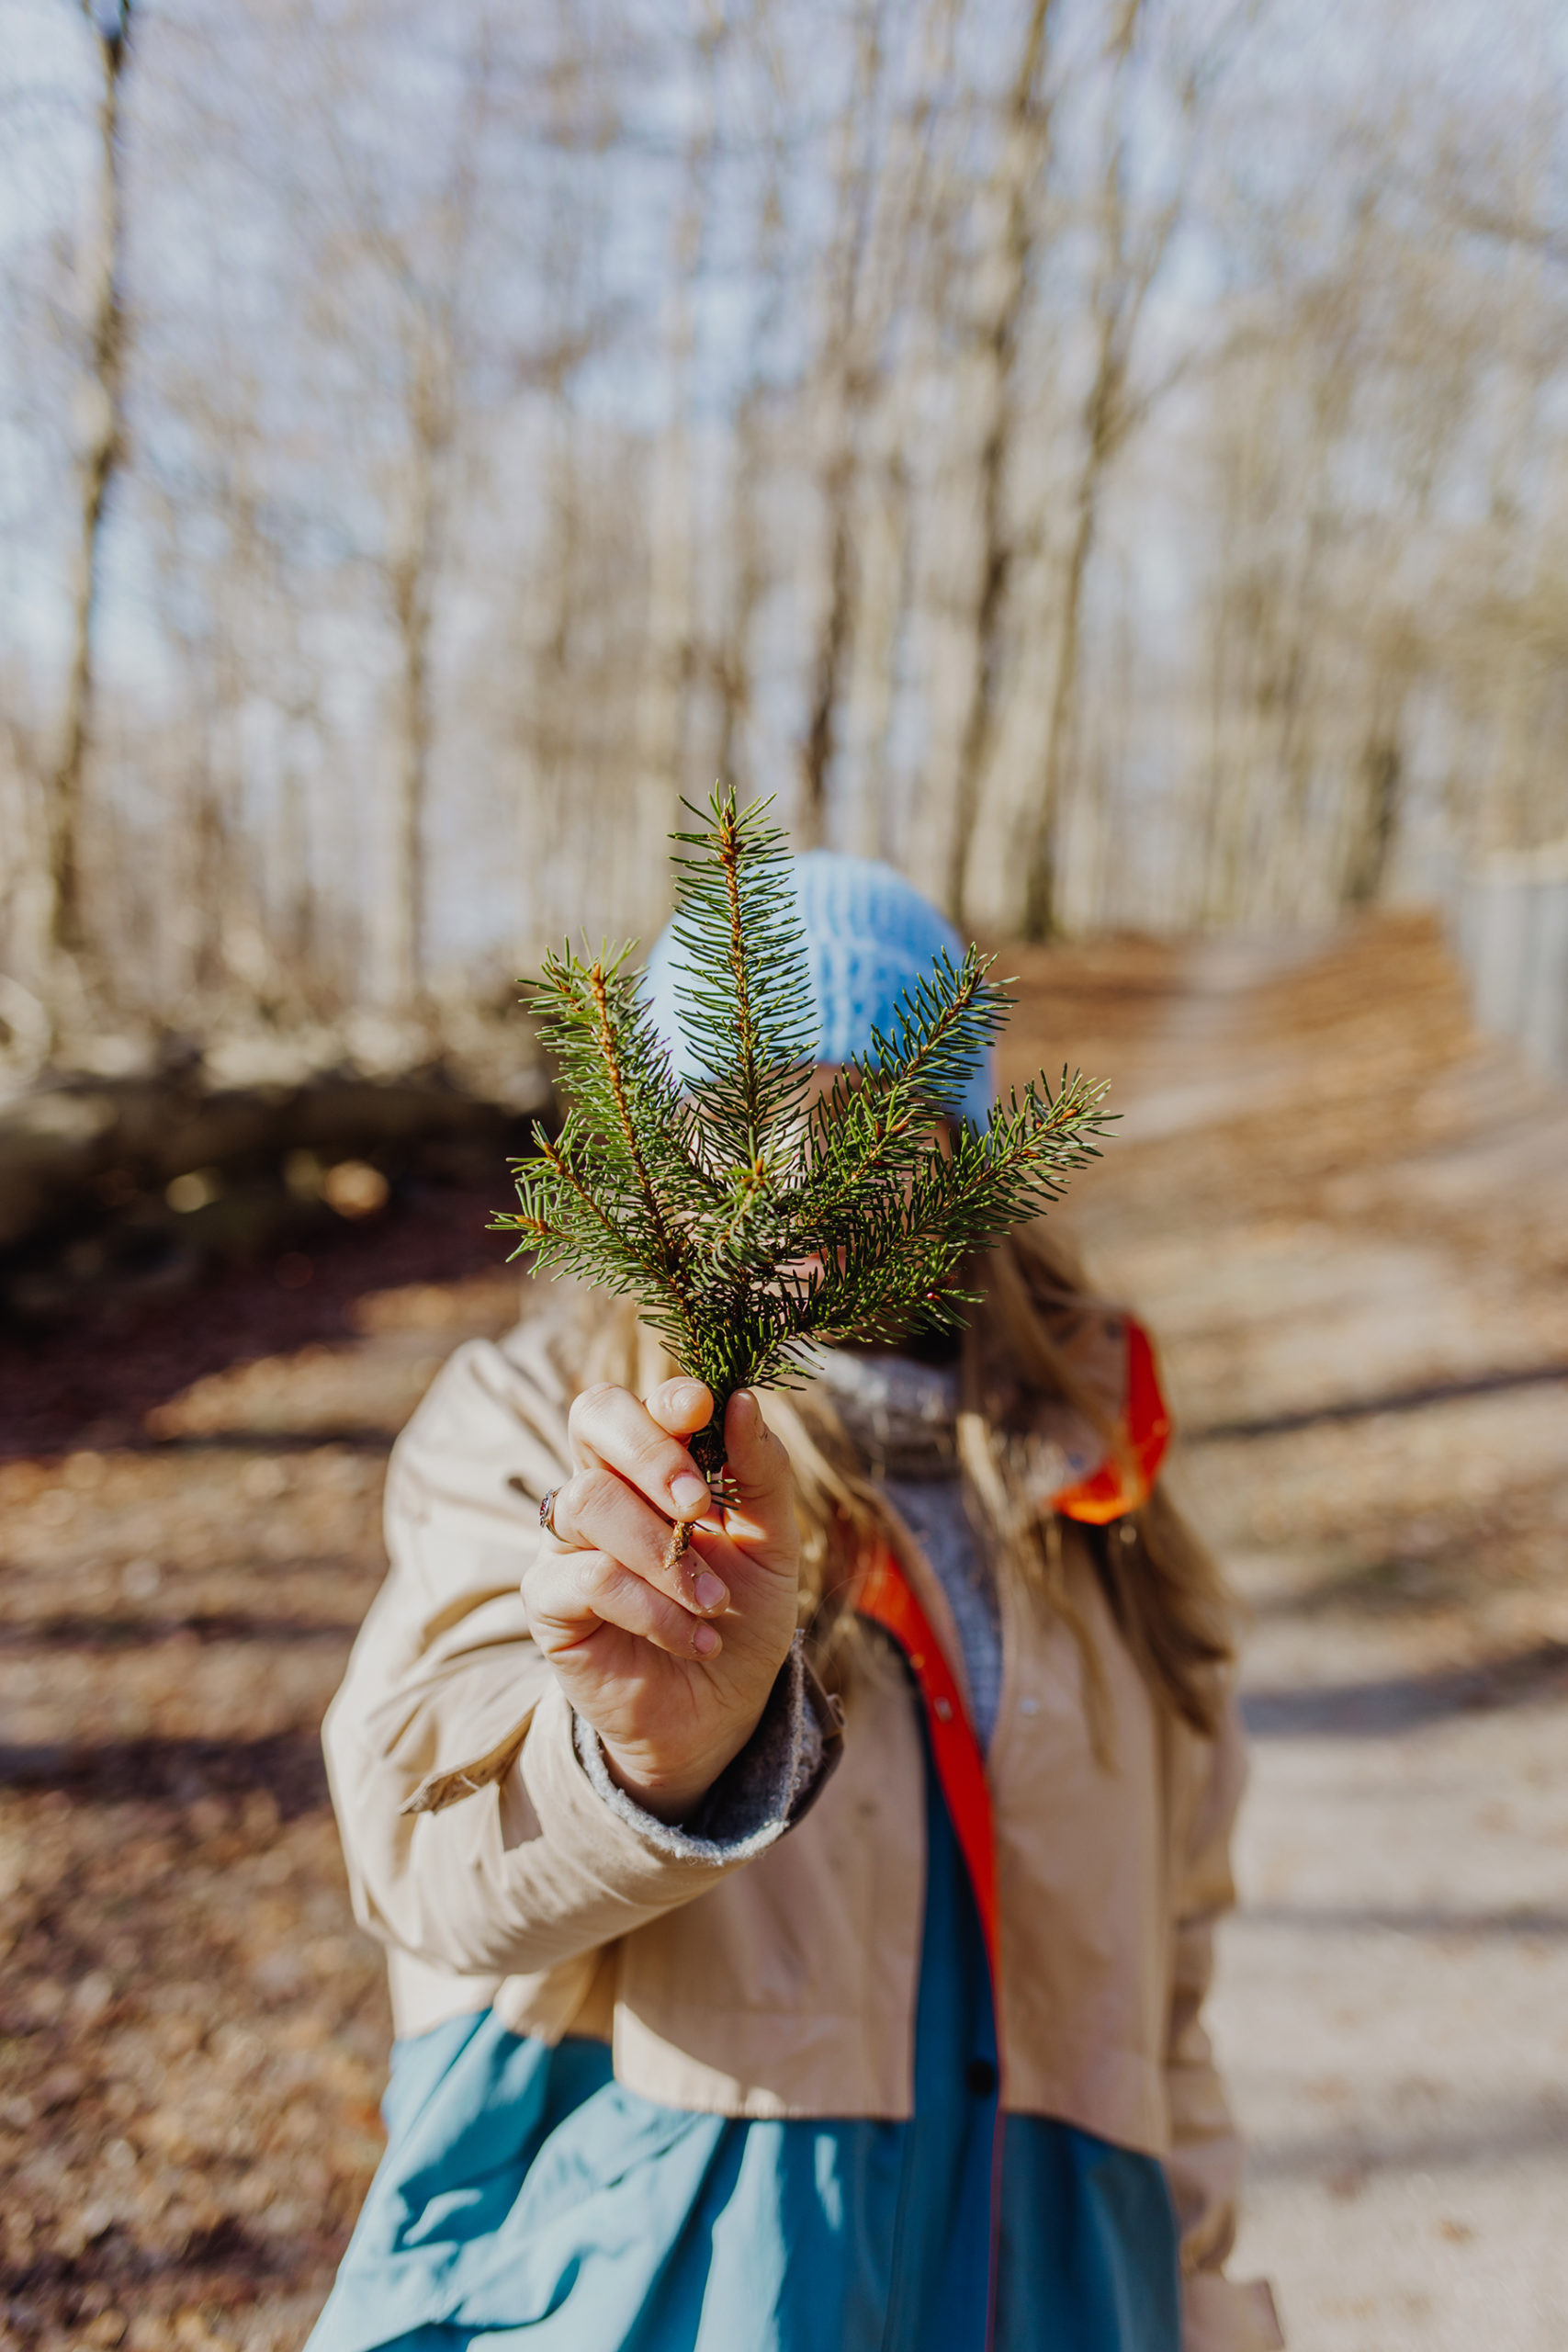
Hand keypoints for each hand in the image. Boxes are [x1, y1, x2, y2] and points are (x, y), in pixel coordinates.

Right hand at [521, 1380, 800, 1821]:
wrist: (721, 1710)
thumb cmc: (743, 1617)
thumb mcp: (774, 1543)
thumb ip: (761, 1471)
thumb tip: (741, 1400)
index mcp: (654, 1465)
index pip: (639, 1402)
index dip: (665, 1397)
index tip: (704, 1408)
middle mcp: (603, 1489)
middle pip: (591, 1419)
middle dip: (649, 1450)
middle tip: (699, 1504)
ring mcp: (568, 1542)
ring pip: (588, 1501)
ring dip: (662, 1552)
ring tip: (714, 1602)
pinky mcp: (550, 1602)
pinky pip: (587, 1577)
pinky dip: (651, 1607)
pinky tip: (695, 1637)